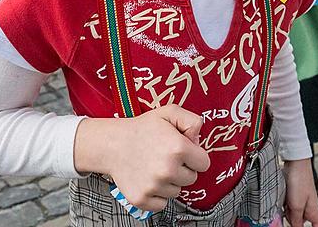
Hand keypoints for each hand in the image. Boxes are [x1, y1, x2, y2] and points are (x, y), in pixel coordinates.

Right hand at [73, 105, 210, 211]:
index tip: (184, 151)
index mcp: (178, 148)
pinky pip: (162, 204)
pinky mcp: (141, 199)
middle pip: (192, 179)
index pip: (204, 163)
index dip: (195, 156)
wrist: (113, 144)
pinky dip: (158, 195)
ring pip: (177, 191)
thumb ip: (192, 121)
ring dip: (170, 181)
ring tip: (155, 166)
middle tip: (166, 157)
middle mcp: (167, 169)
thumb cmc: (143, 129)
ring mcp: (153, 186)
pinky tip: (149, 179)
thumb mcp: (169, 112)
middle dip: (183, 169)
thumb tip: (198, 140)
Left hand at [283, 159, 317, 226]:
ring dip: (287, 212)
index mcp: (315, 213)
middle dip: (293, 221)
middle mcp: (310, 208)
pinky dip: (284, 205)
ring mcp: (301, 202)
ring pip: (293, 215)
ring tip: (286, 203)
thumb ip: (296, 221)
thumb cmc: (300, 180)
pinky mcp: (294, 197)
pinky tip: (282, 200)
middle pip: (301, 223)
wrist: (295, 163)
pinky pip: (288, 207)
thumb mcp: (297, 206)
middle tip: (291, 211)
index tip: (300, 225)